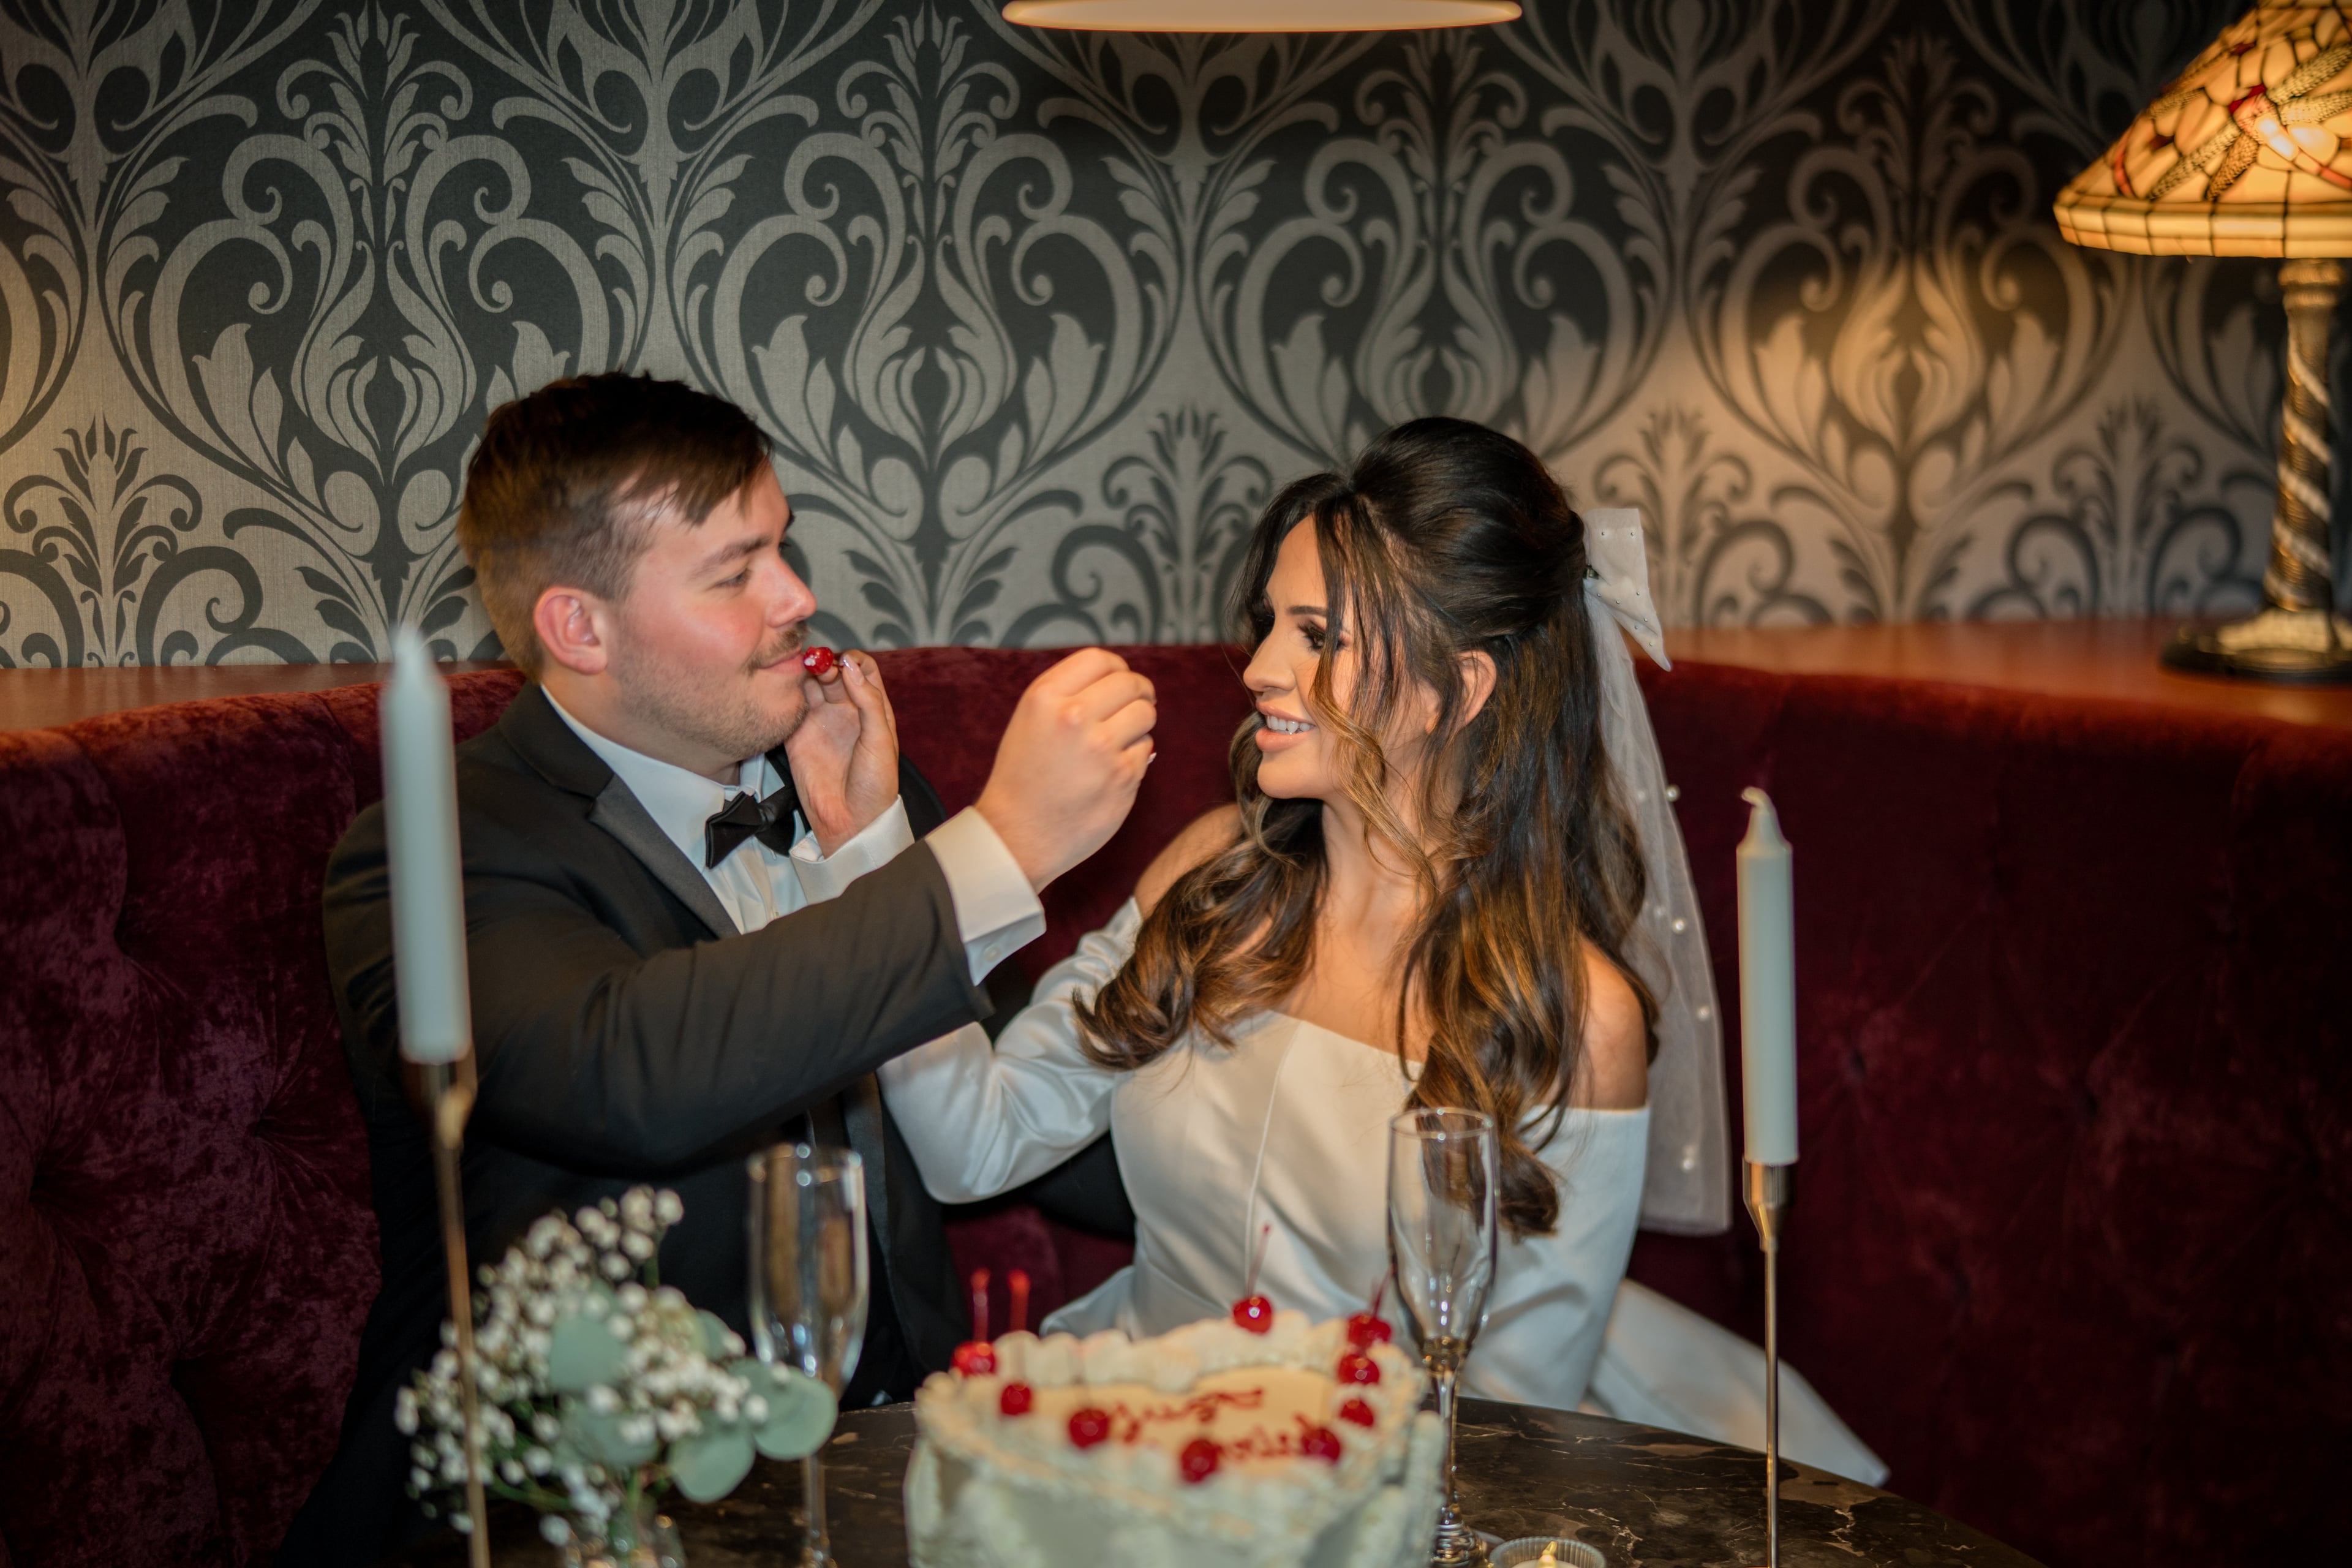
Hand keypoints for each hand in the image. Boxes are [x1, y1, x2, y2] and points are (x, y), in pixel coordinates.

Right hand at [784, 649, 899, 855]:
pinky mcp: (797, 735)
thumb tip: (850, 667)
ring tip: (803, 673)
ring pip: (809, 684)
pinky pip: (789, 706)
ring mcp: (820, 721)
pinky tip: (787, 690)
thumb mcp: (880, 739)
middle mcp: (845, 710)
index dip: (852, 660)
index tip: (842, 663)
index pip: (862, 669)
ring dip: (805, 673)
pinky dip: (786, 693)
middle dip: (825, 662)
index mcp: (872, 709)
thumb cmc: (875, 784)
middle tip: (819, 666)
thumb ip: (868, 701)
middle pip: (833, 671)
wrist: (850, 820)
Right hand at [975, 649, 1156, 891]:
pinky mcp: (1122, 778)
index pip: (1099, 660)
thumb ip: (1067, 694)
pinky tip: (1111, 771)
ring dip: (1139, 723)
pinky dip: (1135, 757)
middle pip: (1130, 683)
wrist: (1015, 836)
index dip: (1117, 668)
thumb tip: (1120, 678)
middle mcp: (1073, 716)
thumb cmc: (1023, 777)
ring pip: (1145, 714)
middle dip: (1138, 691)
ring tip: (1120, 739)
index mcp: (1045, 697)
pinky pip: (1146, 750)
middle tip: (1136, 703)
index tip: (1121, 679)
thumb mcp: (1030, 720)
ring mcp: (1101, 748)